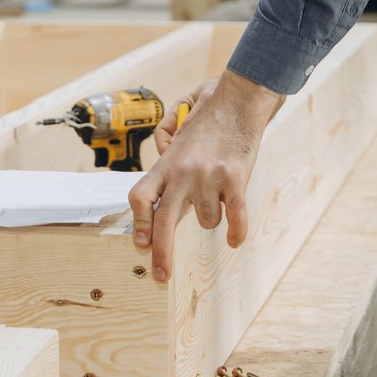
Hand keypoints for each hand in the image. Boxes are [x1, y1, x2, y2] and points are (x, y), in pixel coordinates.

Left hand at [128, 71, 281, 283]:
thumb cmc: (207, 115)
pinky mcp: (234, 179)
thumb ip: (165, 156)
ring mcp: (208, 177)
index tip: (140, 244)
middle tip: (161, 276)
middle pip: (165, 221)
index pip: (140, 196)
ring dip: (213, 216)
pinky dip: (237, 231)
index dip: (139, 223)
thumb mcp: (176, 131)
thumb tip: (161, 180)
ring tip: (218, 194)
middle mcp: (183, 172)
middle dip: (161, 254)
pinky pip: (235, 216)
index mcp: (166, 162)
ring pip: (207, 220)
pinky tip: (236, 240)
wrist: (238, 100)